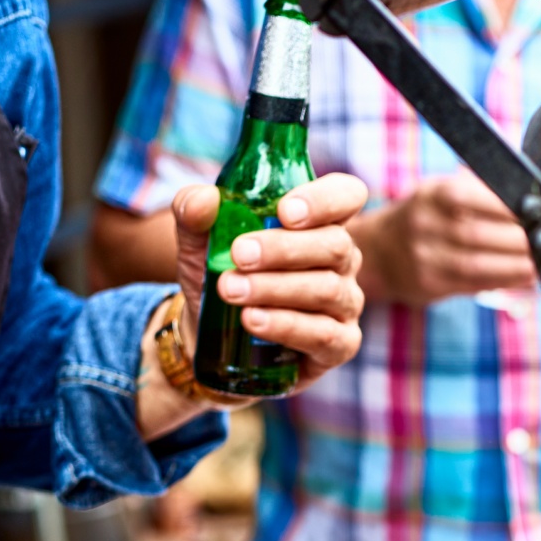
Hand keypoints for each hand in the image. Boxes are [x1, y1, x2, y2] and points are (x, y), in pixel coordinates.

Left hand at [136, 172, 366, 438]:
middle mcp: (341, 261)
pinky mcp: (340, 345)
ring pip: (328, 290)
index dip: (325, 200)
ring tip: (231, 290)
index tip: (284, 211)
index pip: (347, 196)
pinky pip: (324, 335)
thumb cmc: (223, 275)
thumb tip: (204, 199)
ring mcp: (345, 304)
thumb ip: (194, 213)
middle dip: (284, 249)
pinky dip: (286, 326)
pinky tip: (253, 320)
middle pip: (335, 245)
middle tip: (239, 255)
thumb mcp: (199, 241)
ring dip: (276, 288)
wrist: (213, 336)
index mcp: (319, 222)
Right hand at [350, 169, 535, 307]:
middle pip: (478, 234)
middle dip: (519, 240)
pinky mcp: (430, 285)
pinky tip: (526, 278)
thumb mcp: (442, 192)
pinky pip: (473, 285)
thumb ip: (481, 191)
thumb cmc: (428, 216)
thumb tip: (533, 196)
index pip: (473, 196)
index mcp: (433, 194)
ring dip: (516, 266)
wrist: (380, 252)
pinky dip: (505, 282)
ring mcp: (424, 257)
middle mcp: (424, 224)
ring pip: (477, 264)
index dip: (509, 206)